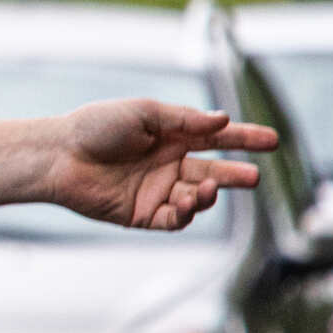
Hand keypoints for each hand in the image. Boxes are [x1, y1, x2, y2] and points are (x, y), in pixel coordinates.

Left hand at [47, 101, 273, 229]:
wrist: (59, 154)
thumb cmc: (96, 126)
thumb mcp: (144, 113)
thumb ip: (184, 119)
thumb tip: (223, 119)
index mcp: (170, 136)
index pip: (216, 138)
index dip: (244, 139)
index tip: (273, 140)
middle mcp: (167, 164)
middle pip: (214, 171)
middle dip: (236, 175)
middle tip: (253, 178)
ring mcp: (157, 190)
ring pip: (197, 198)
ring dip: (208, 194)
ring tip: (207, 186)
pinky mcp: (142, 214)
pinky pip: (175, 219)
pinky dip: (187, 213)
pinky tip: (187, 202)